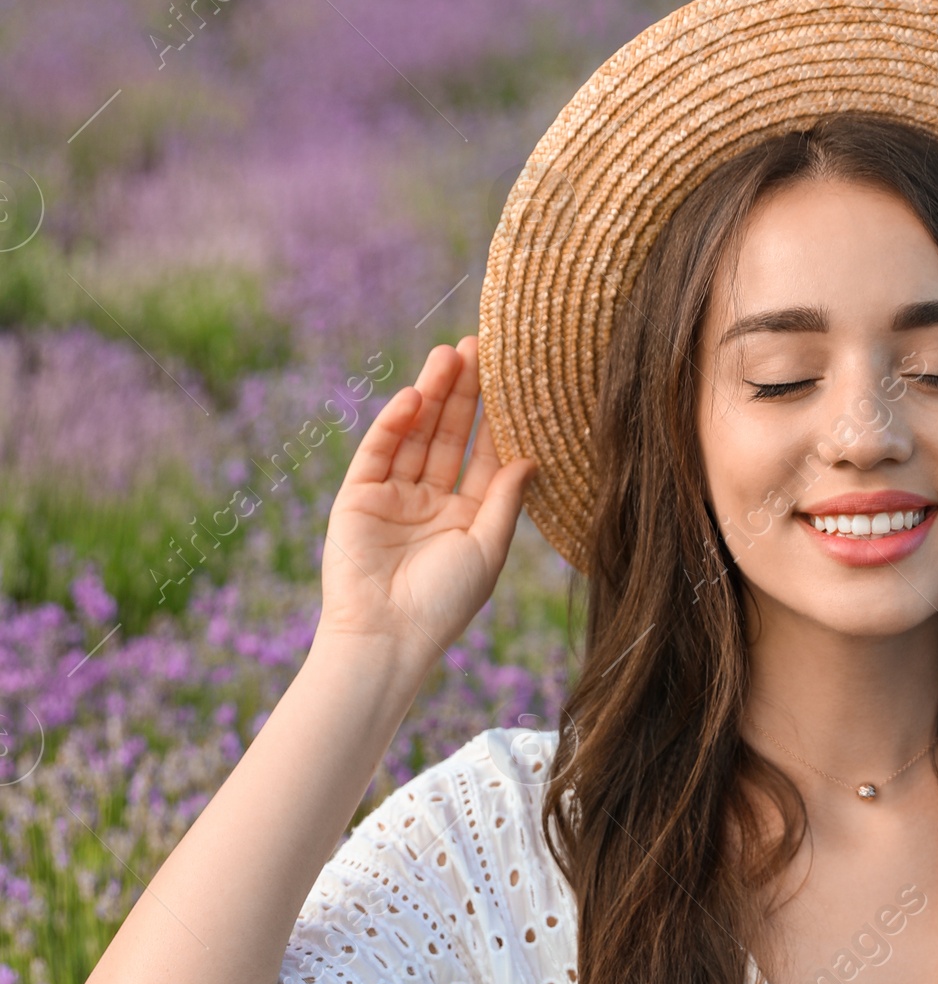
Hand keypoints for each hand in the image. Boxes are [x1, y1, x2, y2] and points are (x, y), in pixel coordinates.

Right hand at [317, 337, 535, 668]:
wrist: (387, 637)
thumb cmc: (444, 604)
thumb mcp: (487, 549)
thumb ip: (506, 500)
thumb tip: (532, 457)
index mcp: (466, 517)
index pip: (484, 457)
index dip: (495, 419)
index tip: (512, 379)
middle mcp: (430, 502)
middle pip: (449, 436)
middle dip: (463, 393)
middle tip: (480, 346)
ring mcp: (393, 497)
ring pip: (415, 435)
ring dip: (431, 395)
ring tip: (450, 355)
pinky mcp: (358, 496)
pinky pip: (379, 451)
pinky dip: (394, 423)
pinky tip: (416, 396)